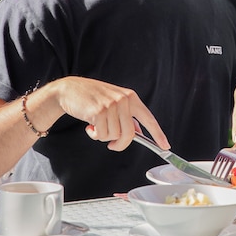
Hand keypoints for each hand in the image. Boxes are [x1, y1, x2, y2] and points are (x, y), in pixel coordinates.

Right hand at [50, 76, 168, 151]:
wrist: (70, 90)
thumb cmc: (92, 98)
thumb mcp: (114, 102)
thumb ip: (126, 116)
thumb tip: (138, 133)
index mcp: (131, 97)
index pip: (148, 118)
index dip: (158, 133)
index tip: (166, 146)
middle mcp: (123, 100)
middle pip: (130, 134)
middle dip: (120, 144)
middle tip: (112, 145)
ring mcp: (111, 105)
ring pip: (114, 136)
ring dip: (104, 136)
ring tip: (96, 126)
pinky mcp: (99, 112)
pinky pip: (102, 135)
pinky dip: (95, 135)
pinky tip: (89, 125)